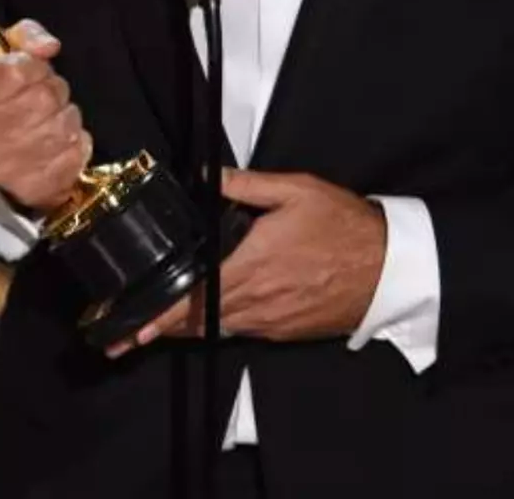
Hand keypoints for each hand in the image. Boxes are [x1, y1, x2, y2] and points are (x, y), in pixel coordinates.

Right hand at [0, 19, 90, 213]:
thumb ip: (24, 38)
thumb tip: (49, 46)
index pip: (21, 69)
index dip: (32, 68)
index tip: (25, 76)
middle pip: (49, 95)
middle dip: (52, 93)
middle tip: (37, 103)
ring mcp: (12, 166)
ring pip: (68, 122)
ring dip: (64, 119)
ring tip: (44, 125)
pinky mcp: (38, 187)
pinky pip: (77, 152)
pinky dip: (73, 146)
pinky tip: (54, 147)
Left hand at [105, 169, 386, 356]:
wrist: (388, 267)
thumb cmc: (344, 227)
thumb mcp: (296, 191)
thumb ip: (246, 184)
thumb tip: (206, 175)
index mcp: (251, 267)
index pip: (193, 297)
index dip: (160, 315)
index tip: (132, 327)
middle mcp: (255, 303)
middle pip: (197, 322)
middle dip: (160, 330)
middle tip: (125, 338)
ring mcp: (270, 322)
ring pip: (216, 330)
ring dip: (185, 331)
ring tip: (155, 332)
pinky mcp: (284, 331)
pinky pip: (241, 331)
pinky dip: (217, 328)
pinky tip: (207, 320)